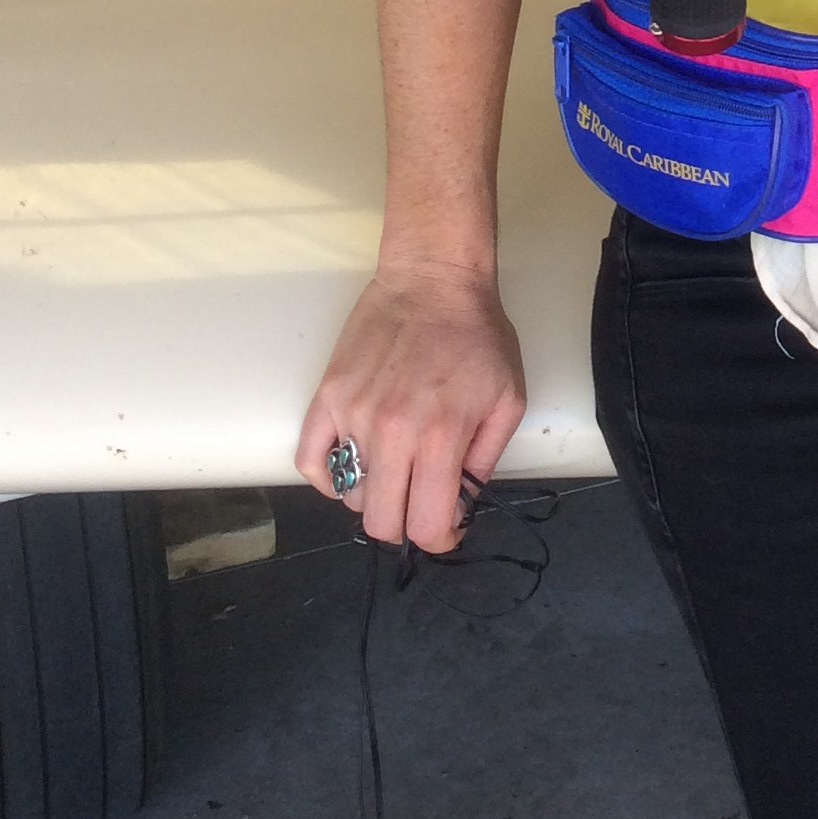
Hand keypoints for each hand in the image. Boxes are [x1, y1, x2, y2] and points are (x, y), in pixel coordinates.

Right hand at [295, 257, 527, 553]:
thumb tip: (462, 506)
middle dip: (406, 525)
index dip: (441, 538)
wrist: (434, 280)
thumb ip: (485, 461)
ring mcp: (352, 416)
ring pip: (350, 496)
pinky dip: (330, 475)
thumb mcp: (507, 400)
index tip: (448, 526)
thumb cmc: (477, 336)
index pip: (426, 526)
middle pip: (382, 523)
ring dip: (375, 494)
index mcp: (441, 439)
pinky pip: (310, 462)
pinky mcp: (327, 397)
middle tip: (421, 502)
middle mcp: (391, 435)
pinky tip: (355, 462)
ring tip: (396, 466)